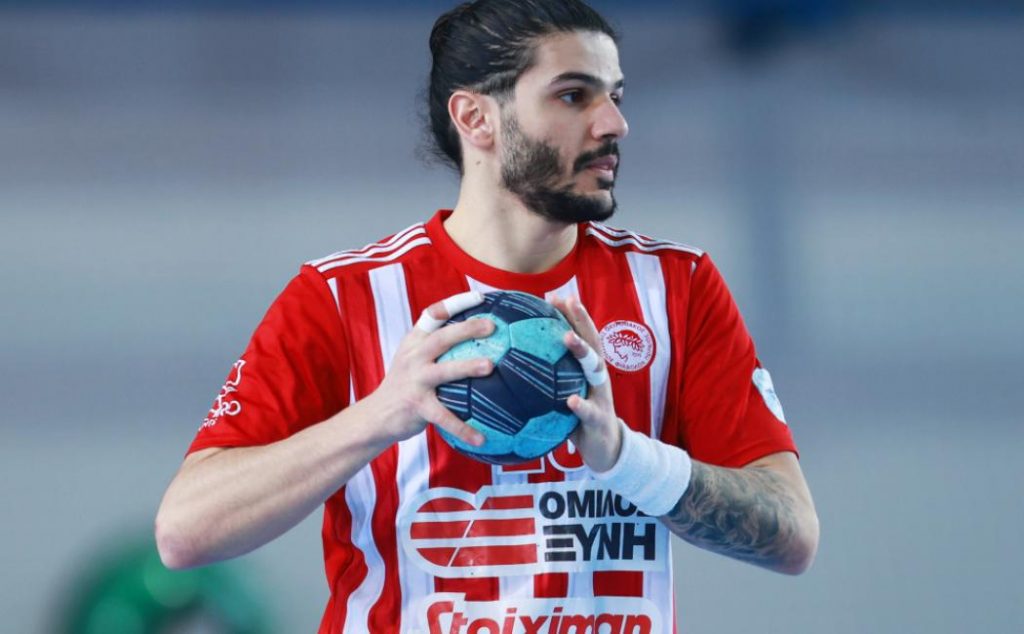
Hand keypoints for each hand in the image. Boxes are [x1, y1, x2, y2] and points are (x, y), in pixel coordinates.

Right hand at [371, 292, 492, 446]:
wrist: (376, 416)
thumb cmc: (404, 385)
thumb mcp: (413, 359)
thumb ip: (437, 348)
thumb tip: (480, 339)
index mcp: (414, 342)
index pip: (433, 314)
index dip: (456, 303)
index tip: (481, 298)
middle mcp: (413, 357)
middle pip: (441, 337)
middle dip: (466, 328)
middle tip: (491, 325)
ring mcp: (415, 381)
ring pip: (444, 371)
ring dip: (467, 367)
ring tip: (490, 366)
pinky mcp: (417, 406)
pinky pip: (444, 417)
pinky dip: (463, 429)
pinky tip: (482, 439)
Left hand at [551, 295, 622, 472]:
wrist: (605, 450)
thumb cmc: (579, 419)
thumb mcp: (564, 394)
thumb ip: (549, 379)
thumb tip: (514, 363)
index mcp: (588, 370)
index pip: (582, 336)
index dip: (571, 315)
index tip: (555, 296)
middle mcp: (598, 377)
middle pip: (592, 343)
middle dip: (582, 320)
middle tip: (568, 301)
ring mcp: (601, 396)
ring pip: (595, 370)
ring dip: (583, 352)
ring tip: (568, 338)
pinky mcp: (600, 420)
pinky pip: (589, 411)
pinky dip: (580, 405)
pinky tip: (569, 400)